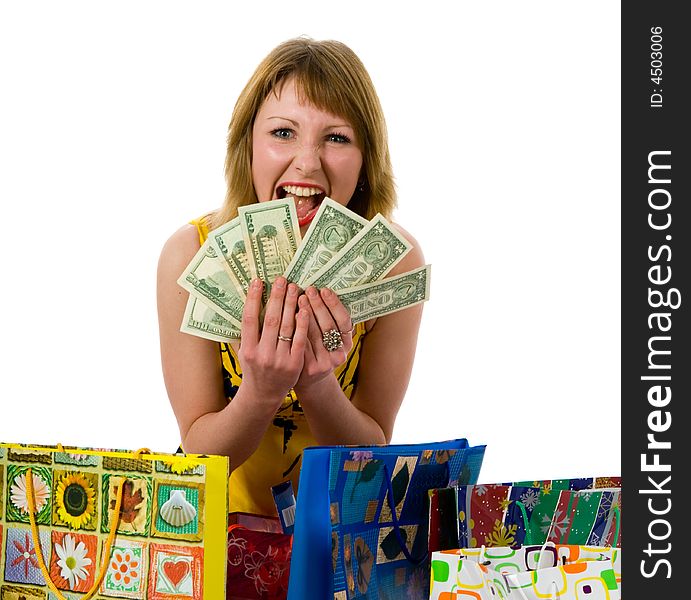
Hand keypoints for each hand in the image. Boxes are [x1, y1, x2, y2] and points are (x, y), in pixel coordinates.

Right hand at [238, 277, 309, 407]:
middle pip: (270, 319)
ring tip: (294, 288)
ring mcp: (279, 360)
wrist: (263, 395)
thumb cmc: (253, 368)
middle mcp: (262, 354)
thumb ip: (246, 331)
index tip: (258, 281)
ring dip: (291, 305)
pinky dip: (302, 324)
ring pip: (286, 327)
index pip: (249, 319)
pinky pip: (300, 340)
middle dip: (277, 297)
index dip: (253, 299)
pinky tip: (304, 309)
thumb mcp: (243, 351)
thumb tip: (248, 302)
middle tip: (281, 279)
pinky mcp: (294, 364)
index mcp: (246, 349)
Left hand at [294, 286, 353, 393]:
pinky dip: (296, 328)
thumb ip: (328, 320)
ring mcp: (325, 363)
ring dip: (305, 313)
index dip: (334, 304)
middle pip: (328, 326)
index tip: (324, 290)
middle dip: (318, 305)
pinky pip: (301, 344)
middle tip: (308, 290)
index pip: (344, 320)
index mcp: (347, 344)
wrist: (307, 379)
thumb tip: (319, 290)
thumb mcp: (329, 339)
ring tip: (297, 297)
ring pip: (314, 334)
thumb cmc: (317, 351)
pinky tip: (290, 315)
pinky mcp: (309, 369)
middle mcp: (339, 355)